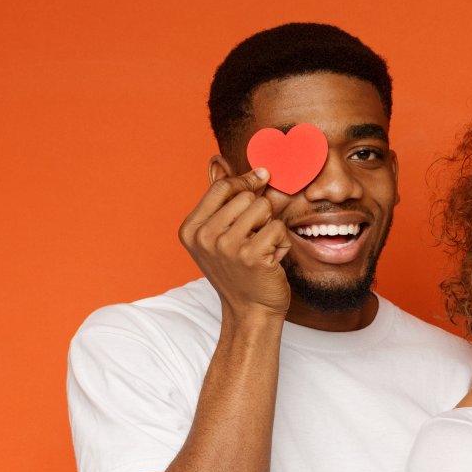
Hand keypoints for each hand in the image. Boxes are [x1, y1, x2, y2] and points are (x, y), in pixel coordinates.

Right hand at [179, 168, 291, 319]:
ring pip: (264, 208)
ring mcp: (226, 246)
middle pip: (246, 196)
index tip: (263, 179)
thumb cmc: (239, 270)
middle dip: (259, 213)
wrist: (250, 310)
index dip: (246, 181)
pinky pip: (277, 228)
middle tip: (255, 238)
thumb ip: (219, 198)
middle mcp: (204, 237)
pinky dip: (281, 243)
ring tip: (262, 248)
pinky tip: (271, 260)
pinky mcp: (251, 255)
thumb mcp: (219, 234)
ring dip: (271, 228)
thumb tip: (216, 160)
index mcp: (190, 229)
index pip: (222, 187)